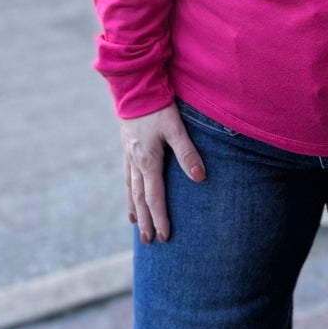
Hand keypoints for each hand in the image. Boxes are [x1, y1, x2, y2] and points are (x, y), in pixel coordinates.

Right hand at [119, 104, 205, 243]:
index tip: (165, 236)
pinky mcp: (127, 146)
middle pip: (140, 198)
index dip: (160, 218)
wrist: (134, 86)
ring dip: (135, 208)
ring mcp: (129, 155)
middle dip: (146, 221)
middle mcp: (136, 162)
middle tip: (149, 241)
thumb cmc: (157, 106)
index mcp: (148, 161)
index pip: (155, 198)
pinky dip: (129, 190)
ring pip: (131, 188)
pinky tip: (131, 193)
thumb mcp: (175, 128)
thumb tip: (200, 179)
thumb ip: (187, 153)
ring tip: (136, 224)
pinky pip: (127, 175)